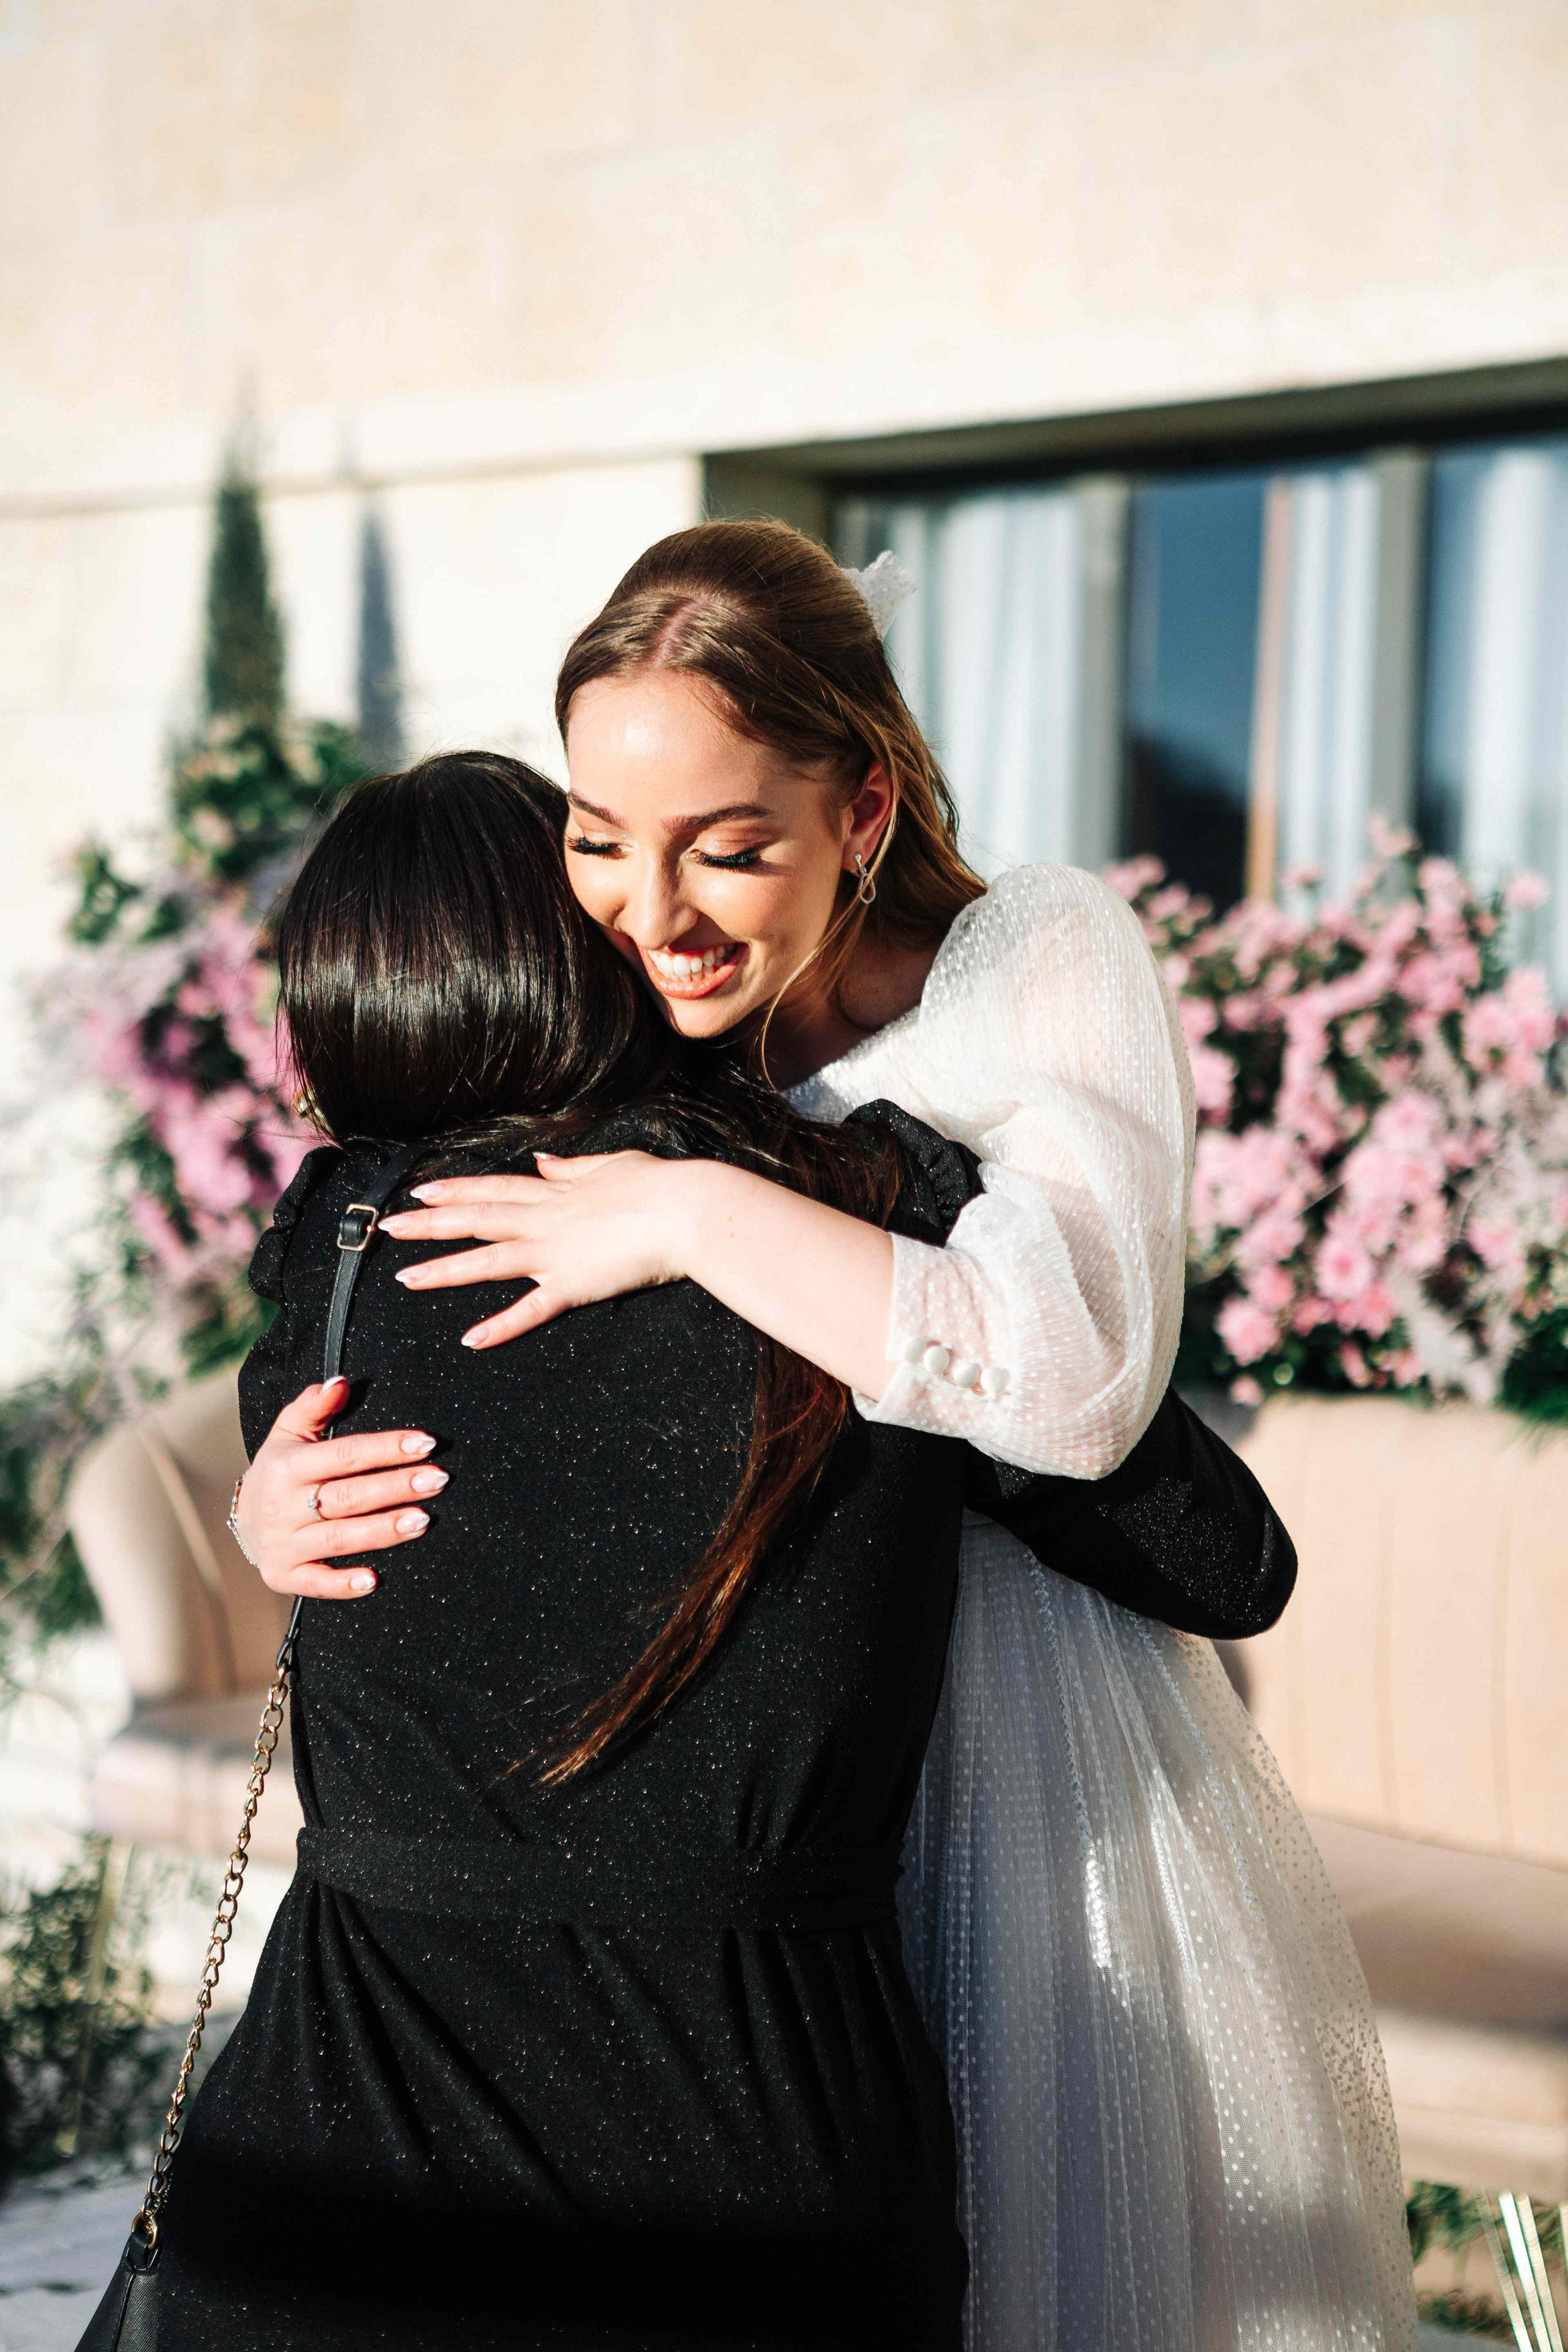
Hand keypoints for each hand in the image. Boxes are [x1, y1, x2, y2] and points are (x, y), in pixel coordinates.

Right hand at [234, 1378, 447, 1599]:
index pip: (345, 1455)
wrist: (244, 1520)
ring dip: (382, 1531)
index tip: (426, 1443)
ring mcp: (283, 1544)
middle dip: (396, 1488)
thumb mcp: (289, 1432)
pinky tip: (374, 1580)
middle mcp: (282, 1506)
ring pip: (340, 1537)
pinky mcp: (284, 1576)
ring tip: (423, 1520)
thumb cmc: (281, 1469)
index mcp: (287, 1466)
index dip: (386, 1448)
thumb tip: (340, 1383)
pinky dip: (343, 1585)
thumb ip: (314, 1405)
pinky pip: (316, 1583)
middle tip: (437, 1479)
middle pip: (349, 1496)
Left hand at [379, 1151, 699, 1348]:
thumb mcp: (615, 1163)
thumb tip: (544, 1160)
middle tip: (389, 1228)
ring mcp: (557, 1254)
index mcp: (557, 1193)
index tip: (422, 1192)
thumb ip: (574, 1166)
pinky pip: (531, 1310)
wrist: (690, 1211)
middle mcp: (547, 1221)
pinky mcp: (576, 1285)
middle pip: (477, 1221)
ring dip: (445, 1271)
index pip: (494, 1189)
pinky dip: (500, 1326)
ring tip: (405, 1280)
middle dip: (430, 1225)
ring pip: (489, 1263)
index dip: (456, 1191)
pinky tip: (471, 1339)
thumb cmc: (663, 1185)